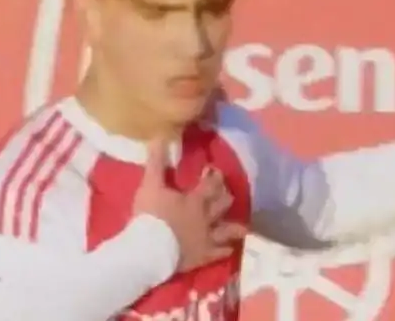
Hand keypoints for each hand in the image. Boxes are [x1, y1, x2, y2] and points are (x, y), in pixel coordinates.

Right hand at [132, 140, 247, 271]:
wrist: (150, 249)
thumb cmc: (151, 215)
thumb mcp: (151, 185)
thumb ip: (156, 162)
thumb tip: (159, 137)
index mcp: (195, 199)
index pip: (210, 184)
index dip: (214, 176)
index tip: (214, 170)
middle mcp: (206, 217)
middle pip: (223, 204)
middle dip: (226, 196)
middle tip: (226, 193)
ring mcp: (207, 239)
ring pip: (227, 231)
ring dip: (235, 227)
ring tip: (243, 227)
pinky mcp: (202, 257)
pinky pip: (218, 254)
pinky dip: (225, 251)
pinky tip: (229, 249)